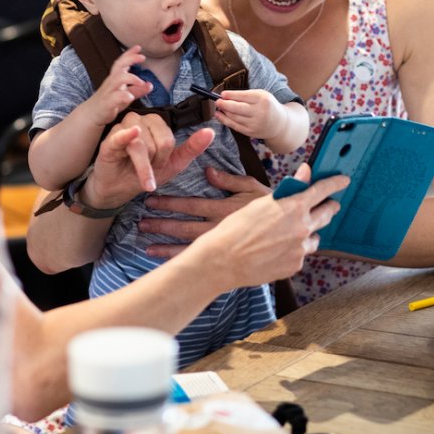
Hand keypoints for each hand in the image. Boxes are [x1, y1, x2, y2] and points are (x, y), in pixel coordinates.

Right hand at [83, 113, 215, 200]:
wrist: (117, 191)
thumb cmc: (144, 174)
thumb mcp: (173, 163)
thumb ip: (192, 147)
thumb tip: (210, 132)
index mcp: (155, 123)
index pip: (169, 138)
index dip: (165, 157)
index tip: (158, 165)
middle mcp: (139, 120)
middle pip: (159, 141)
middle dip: (155, 162)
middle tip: (146, 170)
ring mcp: (122, 128)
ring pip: (143, 144)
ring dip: (143, 166)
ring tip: (137, 171)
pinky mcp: (109, 141)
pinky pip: (121, 136)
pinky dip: (126, 136)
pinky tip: (131, 136)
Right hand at [86, 46, 151, 125]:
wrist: (92, 115)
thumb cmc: (109, 103)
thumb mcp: (125, 95)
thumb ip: (138, 90)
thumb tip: (150, 85)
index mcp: (115, 78)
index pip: (121, 62)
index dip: (129, 54)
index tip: (138, 47)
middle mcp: (111, 82)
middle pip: (119, 66)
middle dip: (130, 59)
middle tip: (142, 57)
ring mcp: (108, 92)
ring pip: (117, 79)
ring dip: (130, 78)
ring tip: (141, 82)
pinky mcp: (107, 103)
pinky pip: (115, 97)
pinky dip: (123, 95)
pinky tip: (131, 97)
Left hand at [141, 167, 269, 256]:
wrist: (292, 231)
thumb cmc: (271, 205)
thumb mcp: (253, 187)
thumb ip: (229, 179)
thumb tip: (207, 170)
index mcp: (225, 209)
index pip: (191, 205)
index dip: (170, 203)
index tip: (151, 201)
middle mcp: (220, 228)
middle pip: (185, 227)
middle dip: (162, 225)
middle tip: (141, 224)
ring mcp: (223, 245)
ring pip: (189, 247)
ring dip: (167, 247)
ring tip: (146, 246)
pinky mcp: (227, 257)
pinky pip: (202, 262)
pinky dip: (183, 261)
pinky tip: (168, 264)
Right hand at [190, 165, 349, 289]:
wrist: (225, 259)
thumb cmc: (238, 227)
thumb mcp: (262, 202)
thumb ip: (289, 189)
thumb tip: (305, 173)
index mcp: (293, 206)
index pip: (321, 190)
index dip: (335, 183)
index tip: (344, 180)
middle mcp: (302, 227)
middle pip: (326, 214)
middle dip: (330, 207)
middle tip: (332, 204)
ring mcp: (300, 248)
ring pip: (315, 237)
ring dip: (310, 231)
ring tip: (298, 230)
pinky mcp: (295, 265)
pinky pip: (301, 253)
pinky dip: (295, 249)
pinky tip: (279, 248)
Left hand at [213, 88, 284, 140]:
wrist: (279, 124)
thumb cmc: (267, 106)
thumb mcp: (261, 95)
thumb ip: (245, 95)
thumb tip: (225, 95)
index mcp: (262, 99)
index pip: (243, 96)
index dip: (230, 95)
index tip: (222, 94)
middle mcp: (260, 112)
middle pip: (237, 108)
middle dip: (224, 104)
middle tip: (217, 101)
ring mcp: (255, 123)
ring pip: (234, 117)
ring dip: (224, 111)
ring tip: (218, 106)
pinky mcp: (250, 132)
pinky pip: (234, 126)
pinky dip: (224, 120)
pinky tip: (219, 115)